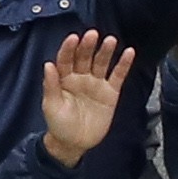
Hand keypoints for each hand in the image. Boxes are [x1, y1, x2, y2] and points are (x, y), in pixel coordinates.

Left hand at [38, 25, 132, 165]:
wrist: (74, 144)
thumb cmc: (59, 124)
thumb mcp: (51, 106)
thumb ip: (51, 85)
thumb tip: (48, 64)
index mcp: (64, 78)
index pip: (66, 59)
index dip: (69, 48)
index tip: (73, 37)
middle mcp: (81, 77)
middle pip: (85, 57)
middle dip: (88, 46)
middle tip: (92, 34)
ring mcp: (96, 83)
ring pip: (102, 63)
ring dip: (106, 51)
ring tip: (110, 40)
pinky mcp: (110, 92)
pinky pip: (118, 75)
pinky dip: (124, 64)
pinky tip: (129, 52)